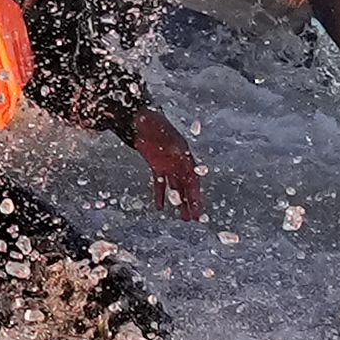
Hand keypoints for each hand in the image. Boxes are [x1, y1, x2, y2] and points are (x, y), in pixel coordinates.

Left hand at [128, 106, 204, 220]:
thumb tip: (179, 152)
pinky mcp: (157, 166)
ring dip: (179, 202)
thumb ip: (173, 147)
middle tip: (193, 218)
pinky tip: (160, 207)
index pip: (193, 180)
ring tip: (183, 218)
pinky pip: (160, 183)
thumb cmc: (156, 126)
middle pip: (187, 186)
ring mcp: (168, 164)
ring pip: (176, 187)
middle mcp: (179, 162)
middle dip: (191, 203)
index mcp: (185, 156)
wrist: (142, 120)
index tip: (197, 210)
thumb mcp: (167, 137)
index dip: (195, 196)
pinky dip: (160, 195)